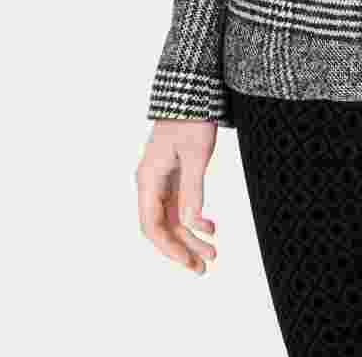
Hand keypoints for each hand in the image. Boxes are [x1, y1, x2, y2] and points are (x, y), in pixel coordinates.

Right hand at [136, 120, 218, 273]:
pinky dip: (195, 219)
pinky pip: (180, 206)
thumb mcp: (195, 154)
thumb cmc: (191, 119)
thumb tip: (190, 224)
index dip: (168, 248)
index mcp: (148, 178)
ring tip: (213, 253)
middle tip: (204, 267)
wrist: (192, 94)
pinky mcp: (174, 176)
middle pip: (162, 226)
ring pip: (173, 218)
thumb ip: (192, 189)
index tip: (188, 262)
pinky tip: (211, 226)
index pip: (151, 225)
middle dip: (182, 248)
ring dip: (191, 237)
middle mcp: (151, 182)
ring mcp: (162, 180)